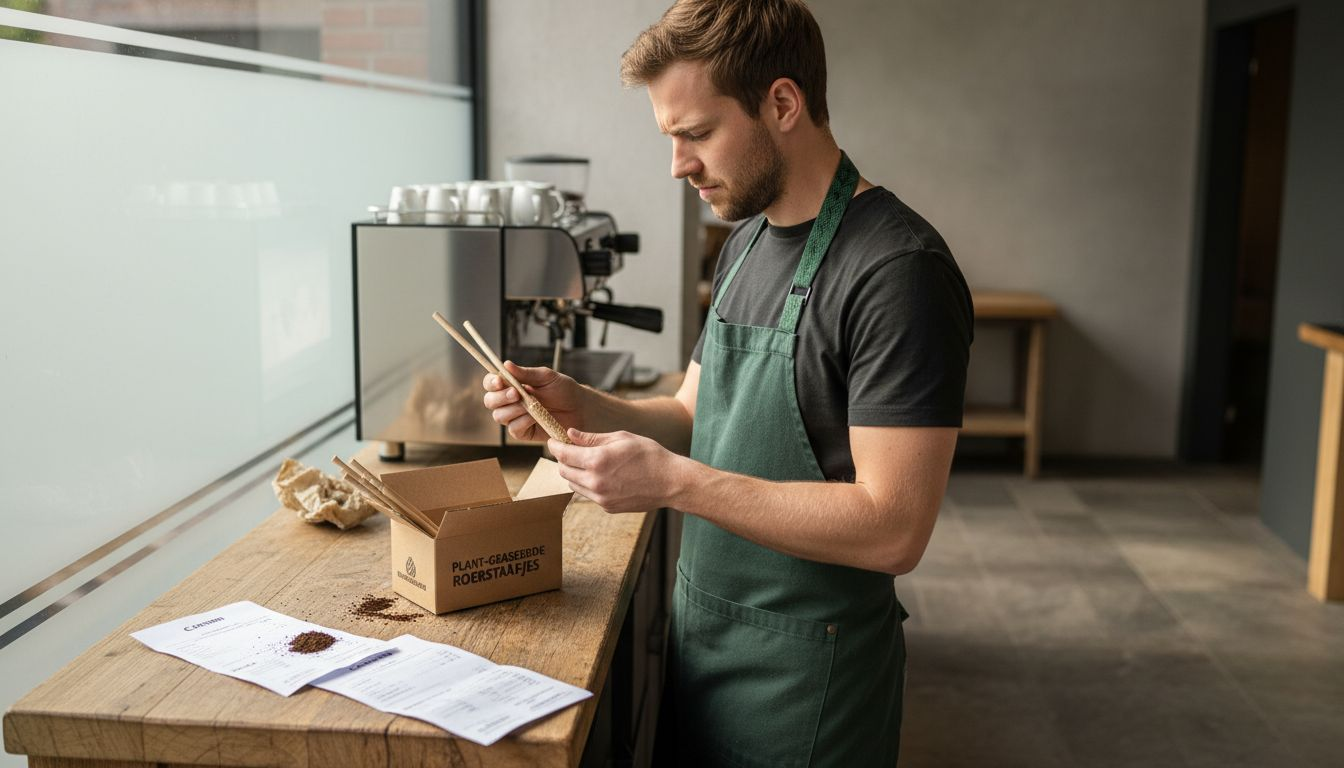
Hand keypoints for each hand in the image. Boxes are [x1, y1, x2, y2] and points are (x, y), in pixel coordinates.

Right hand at [482, 362, 584, 441]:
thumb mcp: (546, 377)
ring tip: (531, 405)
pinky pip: (514, 429)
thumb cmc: (564, 390)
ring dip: (513, 409)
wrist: (580, 408)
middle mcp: (510, 401)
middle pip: (490, 401)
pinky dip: (522, 422)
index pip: (491, 383)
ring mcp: (515, 417)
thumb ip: (526, 373)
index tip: (500, 381)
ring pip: (499, 416)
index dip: (491, 382)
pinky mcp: (523, 432)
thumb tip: (506, 364)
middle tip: (516, 394)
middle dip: (500, 397)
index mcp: (512, 385)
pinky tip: (534, 417)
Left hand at [548, 428, 685, 512]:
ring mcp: (600, 497)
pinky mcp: (607, 507)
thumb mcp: (621, 438)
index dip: (555, 446)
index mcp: (597, 460)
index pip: (563, 454)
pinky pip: (588, 494)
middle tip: (571, 450)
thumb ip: (592, 438)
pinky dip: (588, 484)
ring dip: (574, 473)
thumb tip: (570, 434)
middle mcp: (595, 482)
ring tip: (588, 462)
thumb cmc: (649, 454)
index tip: (553, 441)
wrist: (670, 481)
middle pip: (564, 471)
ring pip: (573, 485)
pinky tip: (604, 475)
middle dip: (563, 459)